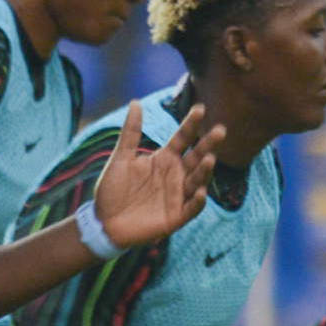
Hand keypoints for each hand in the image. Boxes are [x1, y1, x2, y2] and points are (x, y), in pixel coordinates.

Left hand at [92, 100, 217, 248]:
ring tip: (209, 159)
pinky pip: (191, 208)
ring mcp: (178, 196)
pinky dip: (197, 201)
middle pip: (196, 157)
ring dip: (204, 171)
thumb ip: (131, 133)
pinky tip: (200, 192)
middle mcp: (176, 175)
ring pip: (197, 181)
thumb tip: (135, 102)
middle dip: (208, 145)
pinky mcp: (176, 217)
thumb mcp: (121, 158)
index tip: (200, 108)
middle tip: (220, 130)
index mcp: (165, 159)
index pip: (183, 138)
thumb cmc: (113, 189)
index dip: (191, 124)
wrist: (104, 222)